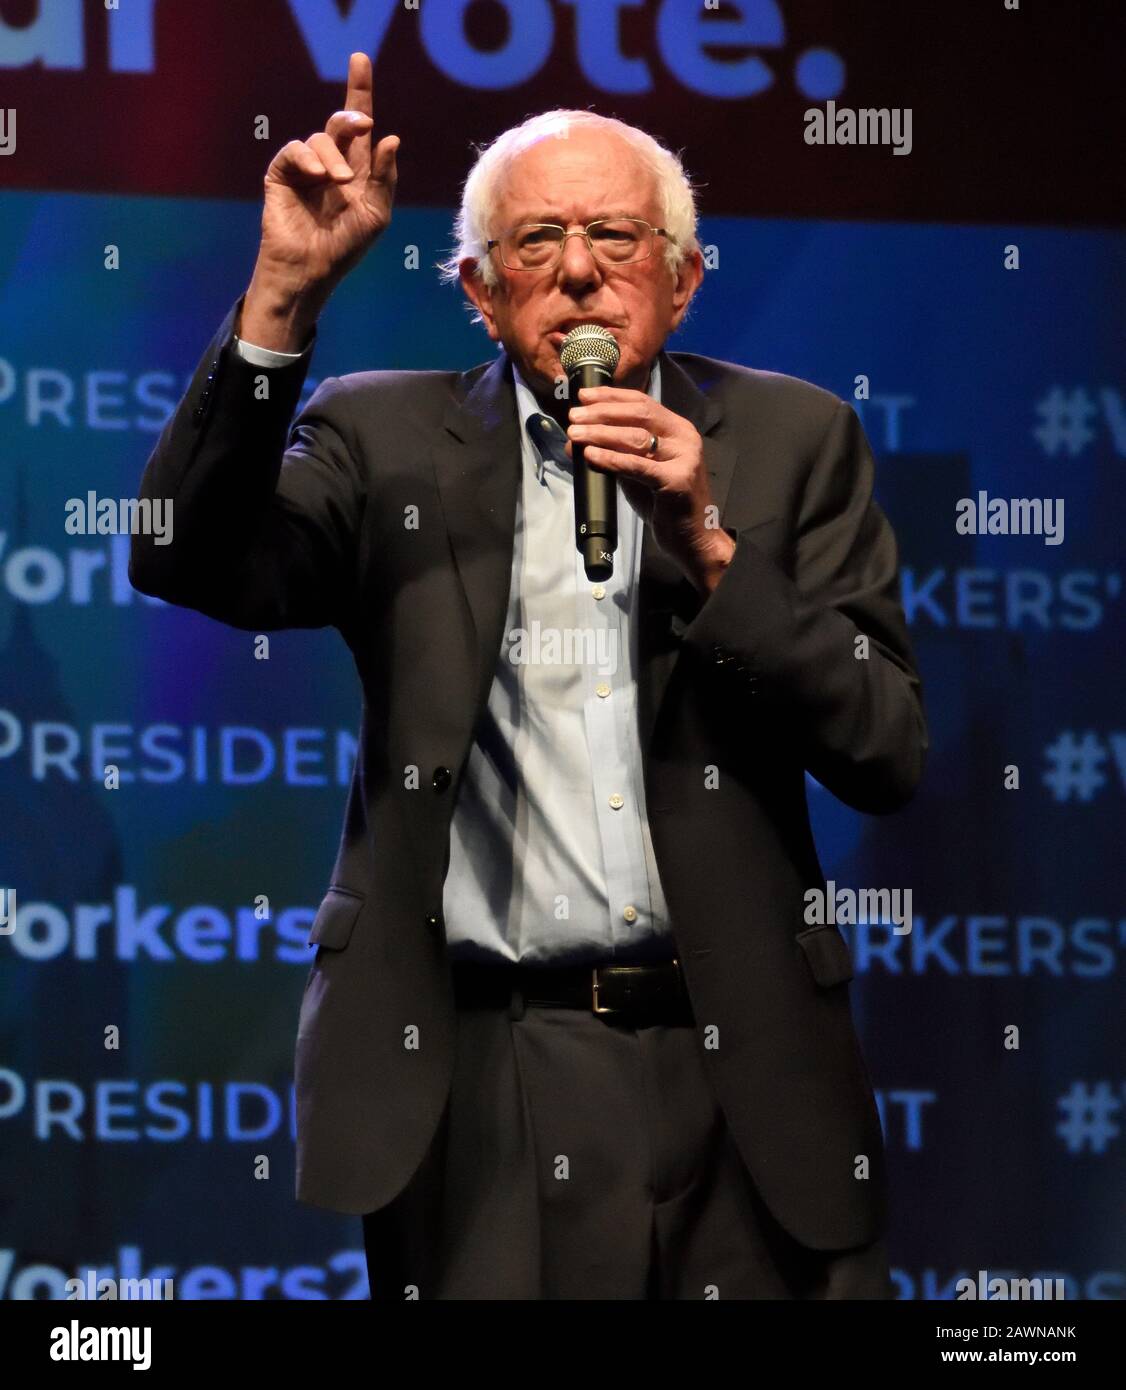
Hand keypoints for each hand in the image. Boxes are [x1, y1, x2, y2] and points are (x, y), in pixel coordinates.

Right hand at [241, 52, 398, 348]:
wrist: (311, 270)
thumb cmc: (345, 248)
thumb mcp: (375, 214)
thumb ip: (384, 177)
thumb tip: (390, 137)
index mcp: (358, 171)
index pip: (360, 127)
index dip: (360, 92)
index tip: (361, 60)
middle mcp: (332, 164)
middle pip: (340, 123)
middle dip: (351, 116)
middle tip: (362, 124)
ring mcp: (306, 168)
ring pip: (320, 138)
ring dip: (333, 155)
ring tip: (339, 181)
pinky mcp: (282, 174)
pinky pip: (294, 150)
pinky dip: (308, 158)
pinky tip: (318, 176)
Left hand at [566, 386, 735, 593]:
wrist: (694, 539)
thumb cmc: (665, 505)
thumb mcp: (638, 472)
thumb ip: (616, 454)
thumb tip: (578, 442)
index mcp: (678, 429)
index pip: (642, 402)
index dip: (611, 396)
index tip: (583, 395)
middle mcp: (685, 438)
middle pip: (638, 414)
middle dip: (601, 413)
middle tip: (574, 417)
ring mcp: (684, 458)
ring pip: (636, 437)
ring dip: (600, 433)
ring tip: (575, 434)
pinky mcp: (677, 481)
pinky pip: (638, 466)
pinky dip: (611, 459)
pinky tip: (591, 455)